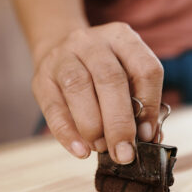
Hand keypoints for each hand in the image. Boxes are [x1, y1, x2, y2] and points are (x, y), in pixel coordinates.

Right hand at [31, 22, 162, 163]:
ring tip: (103, 148)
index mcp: (123, 38)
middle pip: (110, 79)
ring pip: (79, 88)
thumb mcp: (126, 74)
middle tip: (125, 153)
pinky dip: (68, 133)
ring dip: (94, 126)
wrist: (60, 48)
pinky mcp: (42, 77)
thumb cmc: (103, 70)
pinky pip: (54, 107)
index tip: (147, 134)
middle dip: (120, 122)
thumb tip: (150, 138)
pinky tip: (81, 150)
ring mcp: (64, 56)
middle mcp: (93, 42)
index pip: (146, 69)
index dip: (149, 104)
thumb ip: (140, 102)